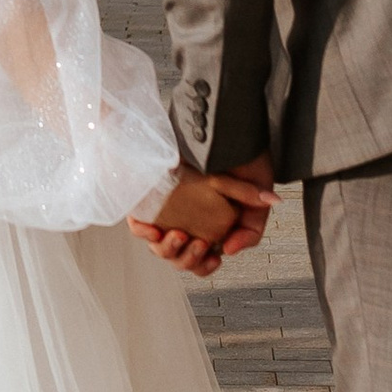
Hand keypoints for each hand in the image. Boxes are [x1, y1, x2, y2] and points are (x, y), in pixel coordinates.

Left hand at [134, 159, 274, 274]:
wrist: (209, 127)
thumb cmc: (234, 156)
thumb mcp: (247, 184)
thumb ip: (252, 215)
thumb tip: (240, 241)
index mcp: (208, 227)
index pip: (203, 260)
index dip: (206, 264)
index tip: (214, 256)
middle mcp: (186, 224)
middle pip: (181, 259)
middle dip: (190, 259)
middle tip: (201, 243)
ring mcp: (166, 216)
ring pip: (160, 249)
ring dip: (170, 250)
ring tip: (180, 235)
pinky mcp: (148, 204)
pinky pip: (139, 228)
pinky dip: (145, 233)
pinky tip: (155, 229)